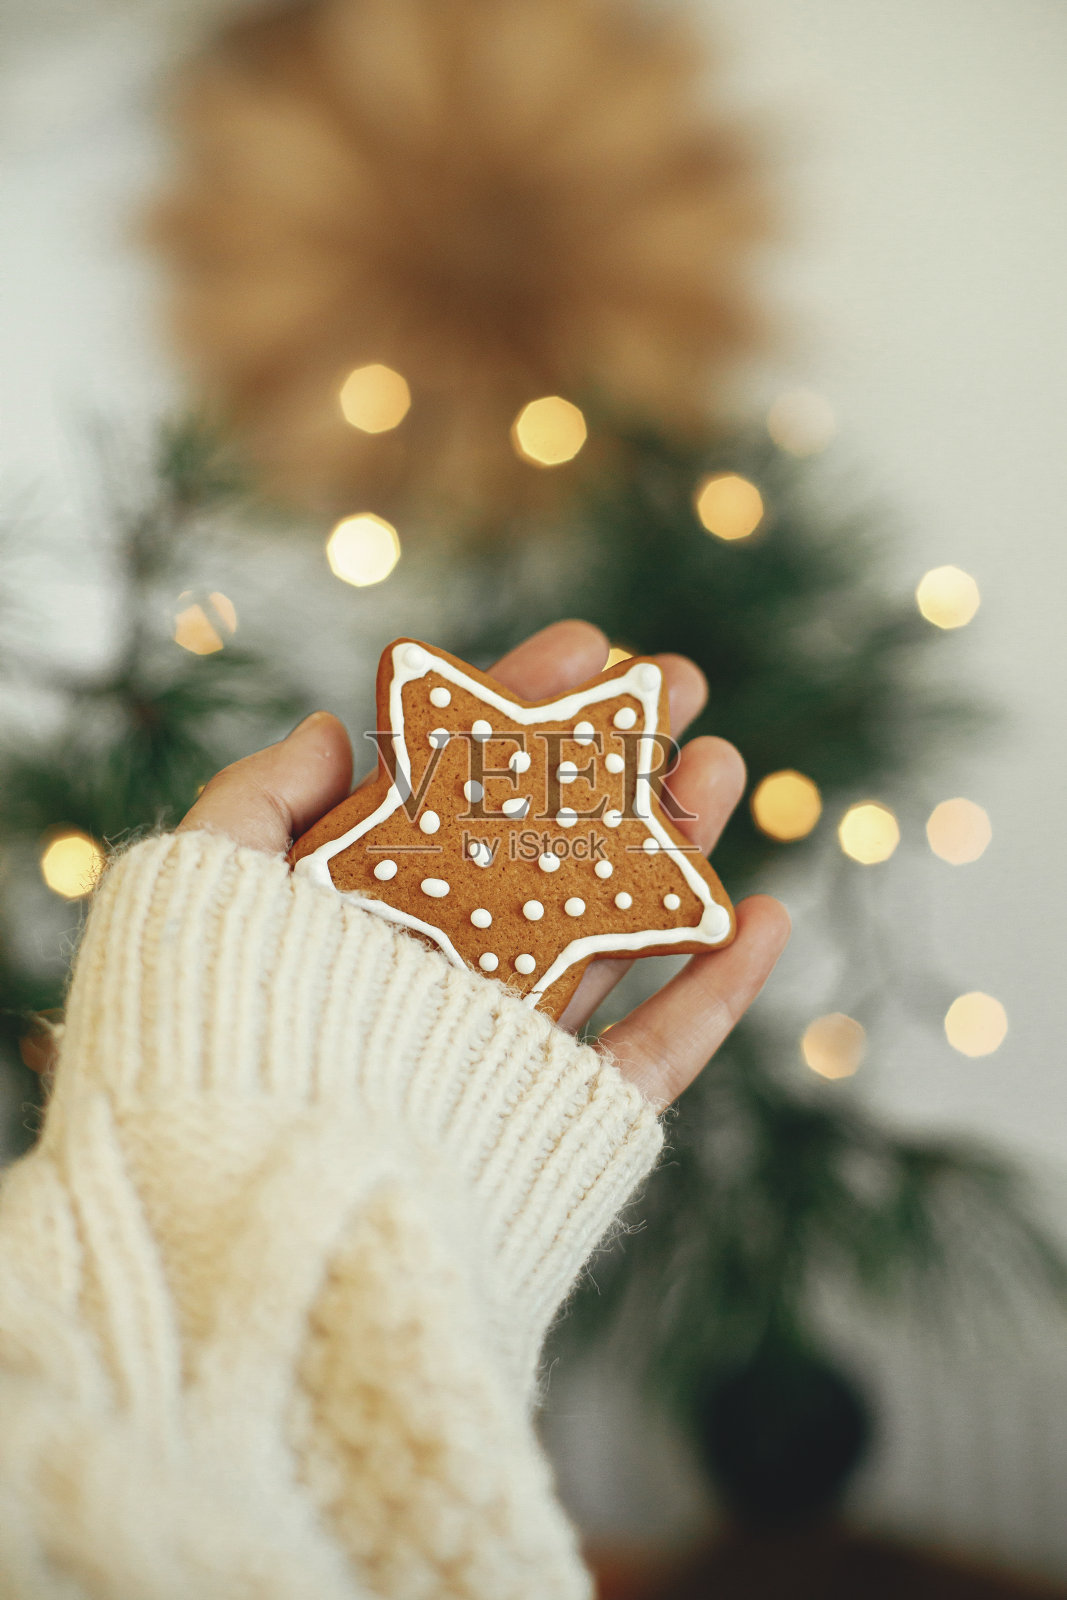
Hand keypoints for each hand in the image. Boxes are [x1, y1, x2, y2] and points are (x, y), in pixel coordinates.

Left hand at [179, 621, 789, 1105]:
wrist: (247, 1223)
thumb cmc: (200, 1049)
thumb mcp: (194, 894)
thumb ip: (255, 801)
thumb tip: (333, 728)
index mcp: (370, 909)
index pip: (459, 788)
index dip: (521, 711)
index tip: (585, 644)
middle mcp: (448, 970)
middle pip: (553, 846)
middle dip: (618, 759)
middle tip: (676, 682)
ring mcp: (509, 1044)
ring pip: (614, 930)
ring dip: (679, 847)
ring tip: (725, 763)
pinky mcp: (560, 1120)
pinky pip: (657, 1054)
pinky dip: (717, 993)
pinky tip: (766, 917)